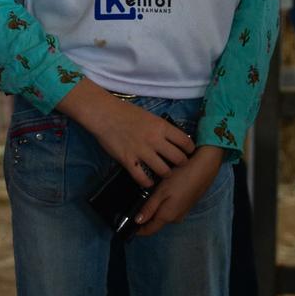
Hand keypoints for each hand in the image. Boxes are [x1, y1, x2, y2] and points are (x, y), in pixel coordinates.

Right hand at [56, 80, 195, 187]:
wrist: (105, 114)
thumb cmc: (126, 112)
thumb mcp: (150, 116)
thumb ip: (161, 128)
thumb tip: (173, 139)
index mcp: (161, 126)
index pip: (185, 142)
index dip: (190, 150)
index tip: (188, 153)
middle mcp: (155, 140)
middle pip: (178, 159)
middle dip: (181, 164)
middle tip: (177, 165)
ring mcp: (142, 152)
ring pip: (164, 171)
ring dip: (166, 174)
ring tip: (163, 173)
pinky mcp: (128, 161)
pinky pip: (143, 178)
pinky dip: (148, 182)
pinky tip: (148, 181)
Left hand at [135, 146, 224, 236]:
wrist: (204, 167)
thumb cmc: (181, 177)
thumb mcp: (161, 191)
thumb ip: (149, 207)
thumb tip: (137, 221)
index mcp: (167, 216)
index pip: (149, 230)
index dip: (138, 229)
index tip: (127, 223)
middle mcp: (175, 218)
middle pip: (156, 222)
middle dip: (145, 217)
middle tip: (134, 205)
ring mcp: (183, 211)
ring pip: (164, 214)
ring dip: (155, 208)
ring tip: (147, 196)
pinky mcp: (187, 204)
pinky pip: (171, 208)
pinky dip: (164, 203)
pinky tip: (162, 191)